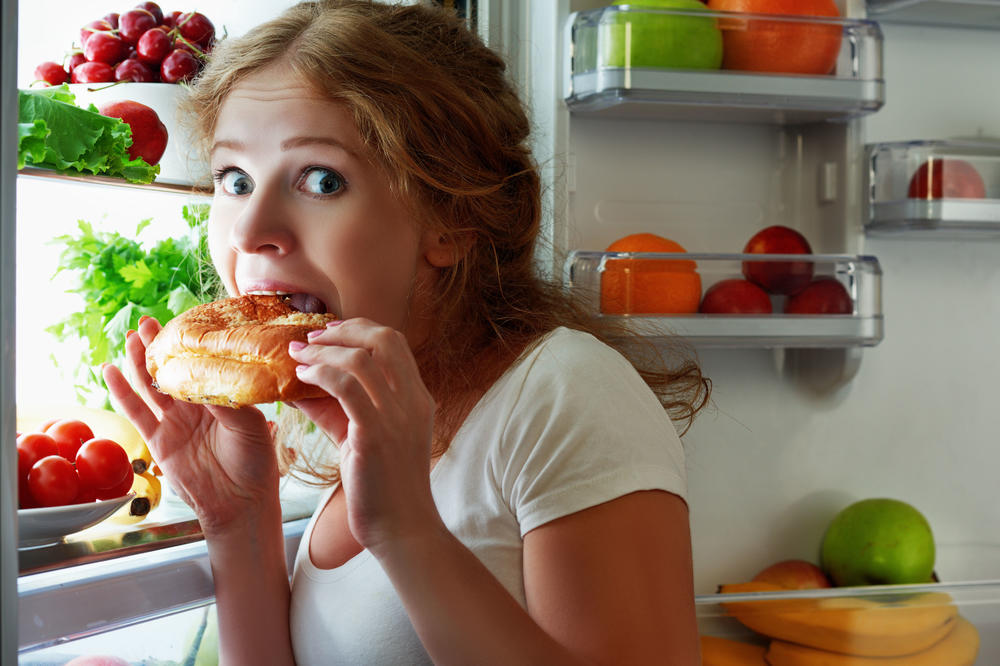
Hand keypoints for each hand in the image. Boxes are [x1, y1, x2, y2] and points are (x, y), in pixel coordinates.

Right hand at [102, 316, 279, 534]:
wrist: (240, 503)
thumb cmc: (255, 463)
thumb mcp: (249, 424)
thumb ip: (225, 400)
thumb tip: (203, 375)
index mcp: (222, 397)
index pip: (201, 364)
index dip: (188, 345)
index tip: (180, 322)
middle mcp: (197, 406)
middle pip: (173, 370)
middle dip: (159, 346)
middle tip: (147, 321)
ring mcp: (176, 422)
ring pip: (152, 386)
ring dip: (140, 362)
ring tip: (131, 336)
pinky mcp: (159, 441)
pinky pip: (136, 412)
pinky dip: (121, 391)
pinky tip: (110, 371)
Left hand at [289, 319, 441, 554]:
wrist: (402, 528)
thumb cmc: (383, 487)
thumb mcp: (364, 438)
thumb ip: (338, 409)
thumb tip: (301, 387)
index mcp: (417, 398)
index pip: (395, 342)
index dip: (360, 329)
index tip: (329, 333)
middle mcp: (412, 400)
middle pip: (384, 338)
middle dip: (343, 330)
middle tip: (311, 338)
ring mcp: (396, 416)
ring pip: (360, 359)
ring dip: (323, 351)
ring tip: (297, 357)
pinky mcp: (375, 434)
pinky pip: (345, 387)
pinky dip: (320, 375)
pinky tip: (300, 379)